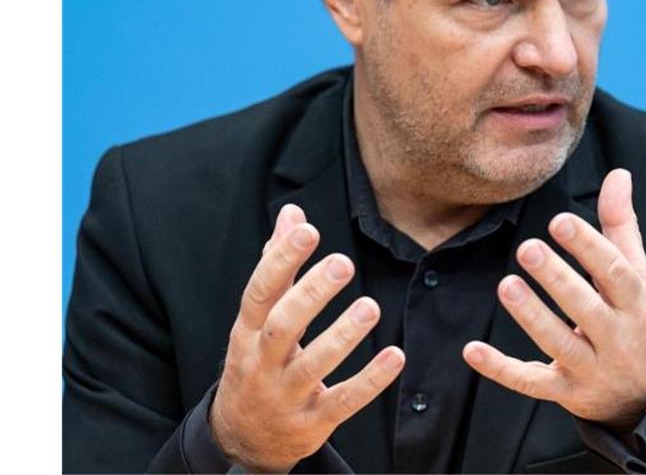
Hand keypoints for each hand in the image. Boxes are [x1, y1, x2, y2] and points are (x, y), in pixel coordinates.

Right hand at [210, 204, 404, 472]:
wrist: (242, 438)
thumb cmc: (257, 360)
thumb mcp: (258, 317)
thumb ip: (278, 265)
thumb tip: (293, 214)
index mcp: (247, 331)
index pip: (259, 292)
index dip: (281, 260)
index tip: (308, 230)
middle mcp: (261, 363)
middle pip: (282, 326)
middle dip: (311, 294)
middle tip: (343, 262)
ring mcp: (285, 395)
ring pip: (312, 366)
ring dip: (342, 336)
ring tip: (370, 306)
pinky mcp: (311, 423)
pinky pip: (343, 402)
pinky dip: (370, 381)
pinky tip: (396, 355)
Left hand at [462, 169, 645, 430]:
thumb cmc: (642, 322)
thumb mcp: (641, 277)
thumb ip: (621, 227)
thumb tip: (618, 175)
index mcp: (638, 304)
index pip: (614, 273)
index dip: (588, 246)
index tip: (560, 221)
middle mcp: (617, 338)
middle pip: (585, 308)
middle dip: (557, 279)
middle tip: (527, 247)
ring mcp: (591, 369)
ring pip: (557, 344)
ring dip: (530, 316)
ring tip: (506, 284)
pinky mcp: (566, 393)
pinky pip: (530, 383)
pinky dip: (500, 369)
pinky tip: (472, 349)